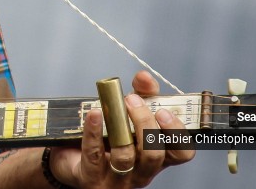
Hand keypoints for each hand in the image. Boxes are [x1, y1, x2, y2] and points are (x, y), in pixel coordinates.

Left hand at [50, 71, 194, 186]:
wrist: (74, 161)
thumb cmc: (109, 137)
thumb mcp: (130, 114)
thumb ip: (142, 94)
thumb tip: (144, 77)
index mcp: (157, 158)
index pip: (181, 152)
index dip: (177, 133)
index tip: (164, 110)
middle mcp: (142, 172)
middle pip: (154, 155)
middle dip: (145, 125)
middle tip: (133, 100)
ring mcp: (117, 179)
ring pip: (125, 157)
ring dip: (120, 126)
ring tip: (114, 103)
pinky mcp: (91, 177)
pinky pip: (93, 154)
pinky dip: (94, 131)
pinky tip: (93, 113)